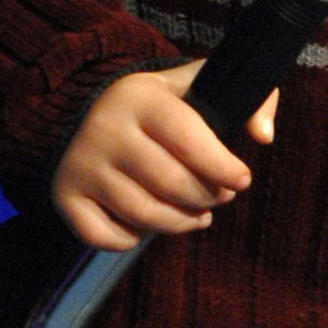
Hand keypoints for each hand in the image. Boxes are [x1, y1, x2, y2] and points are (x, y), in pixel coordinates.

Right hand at [50, 64, 278, 249]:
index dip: (224, 168)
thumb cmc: (159, 106)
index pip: (189, 140)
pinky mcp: (64, 195)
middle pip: (171, 184)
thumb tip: (263, 136)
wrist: (83, 109)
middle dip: (207, 198)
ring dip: (180, 223)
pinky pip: (106, 236)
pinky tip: (146, 224)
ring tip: (197, 215)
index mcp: (140, 97)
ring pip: (144, 215)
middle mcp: (104, 129)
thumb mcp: (197, 87)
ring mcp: (81, 165)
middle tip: (219, 197)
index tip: (241, 179)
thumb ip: (247, 100)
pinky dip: (132, 239)